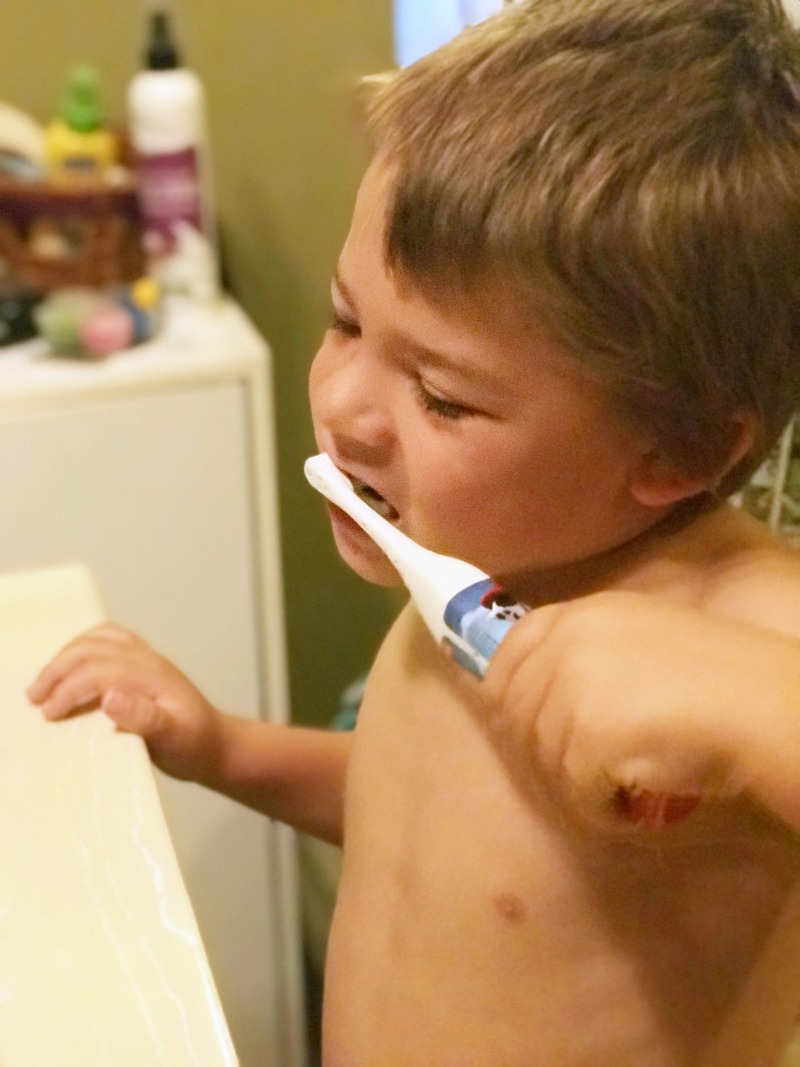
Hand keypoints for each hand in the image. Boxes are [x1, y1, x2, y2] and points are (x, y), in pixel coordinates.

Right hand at [27, 624, 222, 782]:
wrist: (215, 744)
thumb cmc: (193, 746)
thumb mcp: (172, 739)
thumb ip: (143, 719)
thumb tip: (109, 698)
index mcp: (151, 676)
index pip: (98, 670)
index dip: (68, 689)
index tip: (48, 714)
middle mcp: (147, 660)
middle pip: (92, 649)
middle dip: (57, 670)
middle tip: (34, 698)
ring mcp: (145, 658)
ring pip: (97, 640)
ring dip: (65, 657)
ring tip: (43, 684)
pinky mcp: (140, 663)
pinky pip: (107, 641)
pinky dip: (81, 648)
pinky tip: (69, 666)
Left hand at [482, 591, 765, 828]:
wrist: (759, 704)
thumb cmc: (718, 675)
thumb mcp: (644, 635)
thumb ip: (590, 649)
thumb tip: (543, 690)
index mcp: (583, 613)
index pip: (511, 648)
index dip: (505, 688)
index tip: (516, 719)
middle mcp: (566, 644)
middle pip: (516, 708)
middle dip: (544, 746)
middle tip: (585, 768)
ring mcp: (571, 689)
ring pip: (544, 755)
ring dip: (578, 781)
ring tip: (621, 784)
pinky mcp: (584, 738)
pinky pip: (573, 790)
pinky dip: (600, 807)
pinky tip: (631, 803)